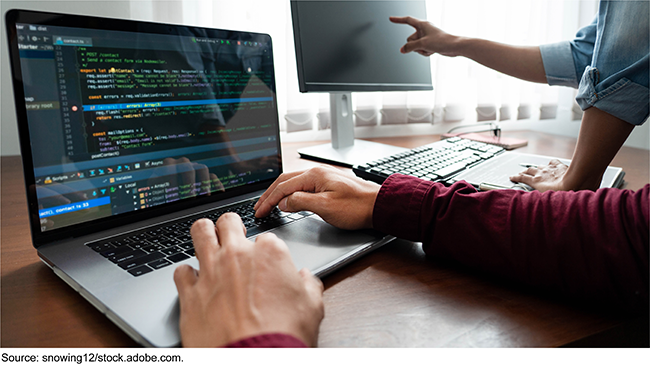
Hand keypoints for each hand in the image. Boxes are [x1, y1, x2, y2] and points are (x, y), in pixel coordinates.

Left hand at [173, 214, 323, 346]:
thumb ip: (308, 286)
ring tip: (209, 241)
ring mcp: (210, 272)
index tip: (267, 264)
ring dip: (205, 234)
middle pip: (229, 221)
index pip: (267, 237)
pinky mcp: (190, 293)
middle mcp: (237, 255)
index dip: (268, 251)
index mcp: (270, 253)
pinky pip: (180, 271)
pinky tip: (194, 282)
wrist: (253, 361)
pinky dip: (187, 274)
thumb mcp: (312, 308)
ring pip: (200, 231)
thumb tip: (305, 279)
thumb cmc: (283, 336)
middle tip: (234, 238)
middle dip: (232, 227)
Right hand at [254, 166, 379, 229]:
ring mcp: (322, 177)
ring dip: (278, 193)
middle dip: (269, 195)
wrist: (379, 205)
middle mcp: (317, 173)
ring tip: (269, 203)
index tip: (260, 212)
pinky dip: (290, 192)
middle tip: (259, 208)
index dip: (268, 201)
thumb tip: (284, 202)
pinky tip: (289, 199)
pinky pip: (302, 186)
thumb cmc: (357, 207)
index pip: (283, 187)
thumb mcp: (325, 207)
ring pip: (293, 183)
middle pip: (285, 182)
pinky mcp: (328, 184)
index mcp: (313, 176)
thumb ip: (301, 202)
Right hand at [389, 16, 459, 56]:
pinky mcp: (430, 43)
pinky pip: (421, 49)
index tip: (391, 19)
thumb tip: (402, 50)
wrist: (454, 47)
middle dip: (414, 46)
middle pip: (410, 39)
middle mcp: (424, 30)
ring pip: (415, 46)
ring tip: (430, 49)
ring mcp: (427, 37)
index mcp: (422, 25)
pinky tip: (432, 51)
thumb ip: (410, 47)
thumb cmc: (442, 41)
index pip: (407, 20)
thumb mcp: (422, 44)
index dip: (398, 20)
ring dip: (420, 50)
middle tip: (423, 46)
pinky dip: (425, 52)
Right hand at [509, 159, 569, 191]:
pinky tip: (550, 165)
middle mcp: (541, 173)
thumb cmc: (560, 192)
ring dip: (535, 168)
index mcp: (536, 181)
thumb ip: (539, 195)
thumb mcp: (545, 196)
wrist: (572, 183)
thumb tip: (535, 200)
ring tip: (534, 170)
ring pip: (539, 166)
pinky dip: (550, 163)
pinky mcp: (558, 166)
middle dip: (524, 172)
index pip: (522, 178)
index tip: (512, 177)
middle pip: (529, 170)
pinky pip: (552, 162)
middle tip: (521, 173)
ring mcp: (549, 168)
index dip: (516, 177)